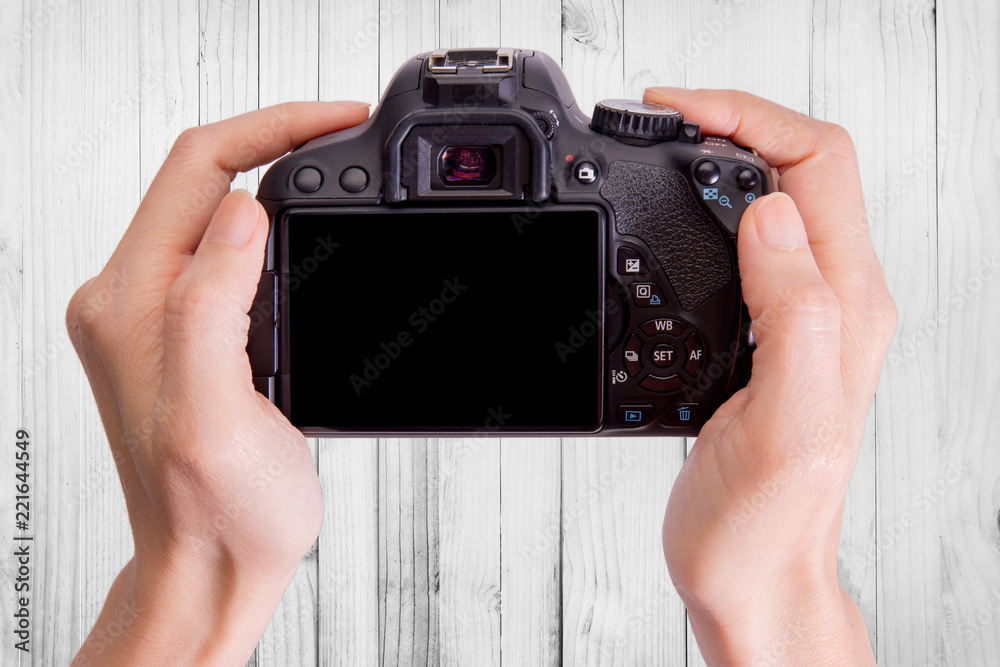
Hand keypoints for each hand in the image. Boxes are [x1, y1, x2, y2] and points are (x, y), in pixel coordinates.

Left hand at [67, 101, 369, 665]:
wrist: (211, 565)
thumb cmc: (216, 511)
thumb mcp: (218, 414)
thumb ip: (212, 305)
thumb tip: (243, 210)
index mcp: (131, 304)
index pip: (196, 168)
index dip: (273, 129)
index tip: (338, 121)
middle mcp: (131, 299)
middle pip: (201, 177)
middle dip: (277, 141)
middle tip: (344, 134)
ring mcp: (156, 315)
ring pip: (214, 210)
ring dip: (275, 179)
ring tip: (332, 168)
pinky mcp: (186, 333)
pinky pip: (225, 252)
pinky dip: (274, 229)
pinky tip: (307, 236)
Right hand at [644, 88, 895, 664]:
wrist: (752, 574)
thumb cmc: (764, 520)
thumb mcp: (784, 425)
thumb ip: (795, 319)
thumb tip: (769, 217)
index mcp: (842, 307)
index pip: (816, 165)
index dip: (748, 119)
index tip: (677, 111)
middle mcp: (831, 301)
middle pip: (800, 167)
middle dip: (732, 122)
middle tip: (662, 116)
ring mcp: (799, 318)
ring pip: (772, 199)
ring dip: (721, 159)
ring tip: (664, 147)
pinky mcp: (764, 336)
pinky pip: (744, 246)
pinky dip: (704, 210)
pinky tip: (669, 219)